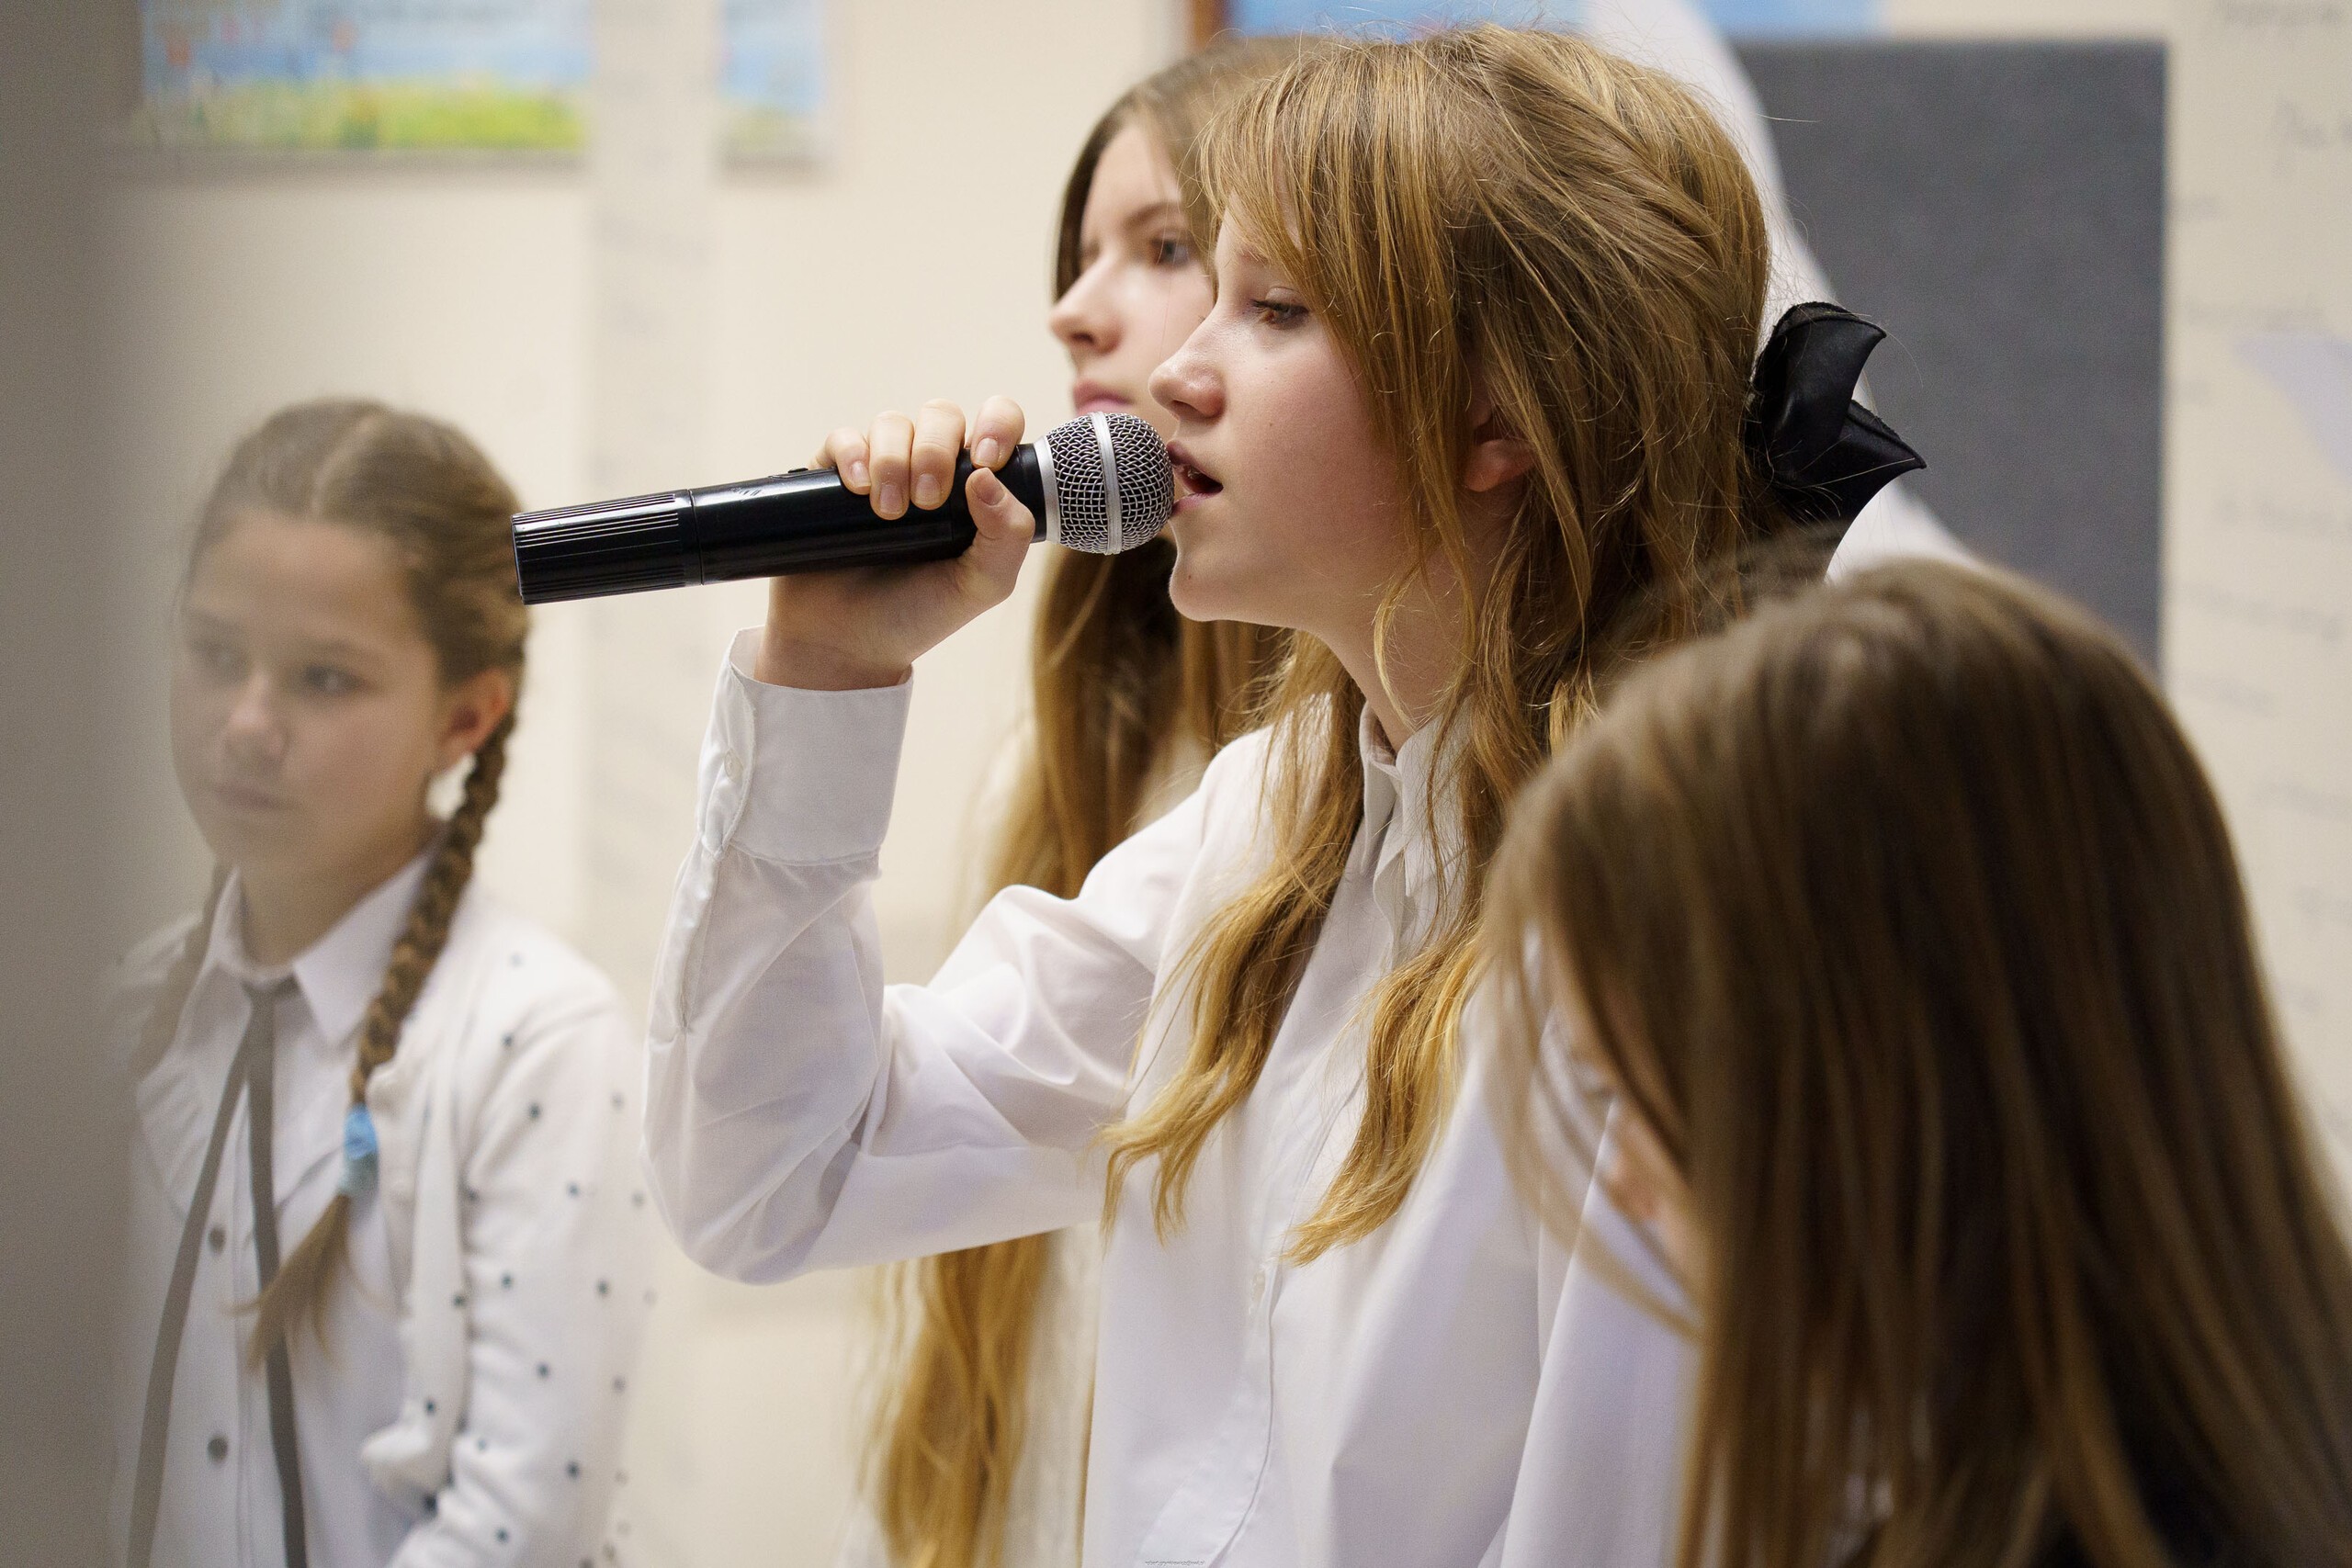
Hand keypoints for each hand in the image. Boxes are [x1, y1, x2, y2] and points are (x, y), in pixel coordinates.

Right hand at [755, 396, 1031, 689]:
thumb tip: (988, 477)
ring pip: (893, 422)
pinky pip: (843, 438)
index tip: (986, 461)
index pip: (998, 424)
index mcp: (976, 487)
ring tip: (888, 513)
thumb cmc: (919, 614)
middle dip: (936, 451)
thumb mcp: (981, 587)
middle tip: (927, 503)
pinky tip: (857, 488)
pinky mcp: (833, 477)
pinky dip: (852, 454)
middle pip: (941, 415)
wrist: (847, 644)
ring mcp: (881, 469)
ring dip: (893, 460)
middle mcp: (931, 468)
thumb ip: (1007, 537)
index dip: (997, 425)